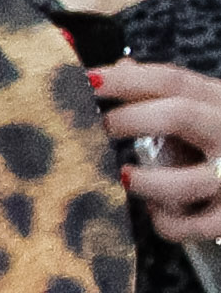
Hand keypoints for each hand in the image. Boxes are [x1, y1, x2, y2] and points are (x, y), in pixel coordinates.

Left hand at [91, 59, 220, 238]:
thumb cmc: (218, 143)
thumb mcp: (203, 109)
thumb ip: (165, 92)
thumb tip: (119, 66)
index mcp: (219, 102)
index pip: (172, 80)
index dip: (125, 79)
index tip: (85, 80)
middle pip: (180, 115)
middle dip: (131, 119)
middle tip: (101, 127)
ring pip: (187, 181)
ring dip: (146, 182)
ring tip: (126, 177)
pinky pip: (193, 226)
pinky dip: (167, 223)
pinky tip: (157, 213)